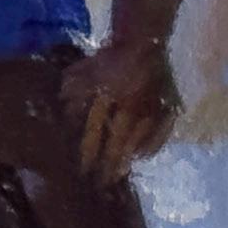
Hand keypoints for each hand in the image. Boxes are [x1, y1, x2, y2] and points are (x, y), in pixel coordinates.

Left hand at [61, 38, 177, 179]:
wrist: (142, 43)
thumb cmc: (108, 58)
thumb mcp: (83, 72)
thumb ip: (72, 91)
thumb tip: (59, 108)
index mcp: (107, 102)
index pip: (95, 135)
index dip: (88, 155)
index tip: (82, 172)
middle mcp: (130, 111)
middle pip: (117, 145)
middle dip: (107, 166)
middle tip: (101, 184)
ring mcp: (152, 112)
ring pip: (138, 143)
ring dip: (127, 160)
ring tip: (119, 175)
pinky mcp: (168, 109)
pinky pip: (161, 134)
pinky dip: (151, 147)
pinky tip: (142, 157)